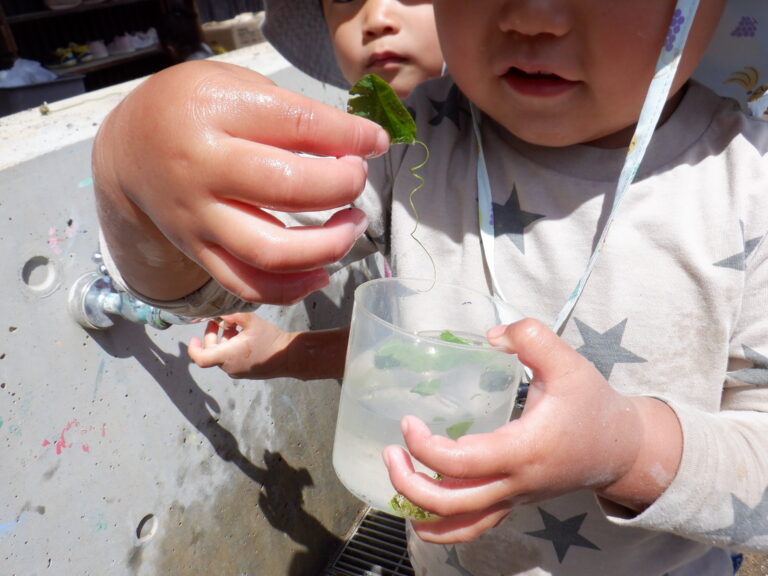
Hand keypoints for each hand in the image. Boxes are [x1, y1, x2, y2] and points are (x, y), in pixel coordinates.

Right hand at [93, 60, 388, 304]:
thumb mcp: (238, 84)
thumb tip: (362, 144)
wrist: (130, 148)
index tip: (375, 141)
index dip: (351, 137)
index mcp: (216, 111)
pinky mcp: (198, 252)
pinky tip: (322, 271)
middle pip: (289, 189)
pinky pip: (248, 285)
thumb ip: (296, 113)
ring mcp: (198, 217)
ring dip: (328, 245)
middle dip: (342, 186)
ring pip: (271, 251)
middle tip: (355, 176)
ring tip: (352, 224)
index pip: (301, 126)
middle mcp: (202, 168)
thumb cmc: (195, 109)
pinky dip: (293, 288)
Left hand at [188, 313, 290, 378]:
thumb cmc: (271, 341)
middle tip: (218, 322)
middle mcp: (229, 367)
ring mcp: (238, 371)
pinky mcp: (246, 372)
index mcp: (227, 356)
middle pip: (212, 353)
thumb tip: (222, 313)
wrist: (289, 357)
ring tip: (235, 326)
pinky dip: (233, 348)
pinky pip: (233, 360)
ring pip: (223, 355)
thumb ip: (235, 316)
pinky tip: (244, 335)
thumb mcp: (253, 322)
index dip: (193, 348)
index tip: (193, 338)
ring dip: (225, 340)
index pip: (200, 358)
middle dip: (212, 336)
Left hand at [383, 318, 681, 542]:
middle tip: (391, 452)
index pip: (460, 463)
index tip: (409, 421)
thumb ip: (532, 337)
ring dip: (421, 511)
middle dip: (408, 483)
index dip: (425, 446)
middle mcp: (514, 484)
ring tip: (397, 480)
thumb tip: (491, 336)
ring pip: (460, 526)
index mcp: (522, 450)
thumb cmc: (592, 405)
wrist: (622, 449)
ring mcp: (514, 500)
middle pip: (450, 503)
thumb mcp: (569, 361)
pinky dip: (443, 527)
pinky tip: (421, 510)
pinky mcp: (514, 503)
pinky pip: (474, 527)